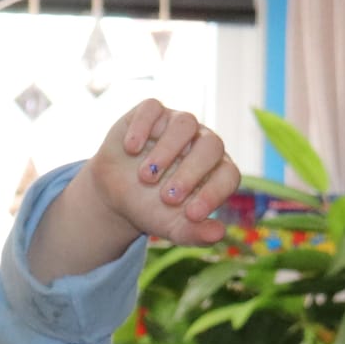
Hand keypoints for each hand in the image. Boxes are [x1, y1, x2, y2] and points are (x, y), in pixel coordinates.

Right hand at [85, 99, 239, 247]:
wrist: (116, 196)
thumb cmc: (153, 210)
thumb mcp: (173, 228)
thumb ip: (196, 233)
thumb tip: (218, 234)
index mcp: (216, 171)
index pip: (228, 175)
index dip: (214, 193)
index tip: (192, 214)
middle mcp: (202, 143)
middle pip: (211, 146)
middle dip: (191, 173)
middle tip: (168, 197)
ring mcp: (177, 125)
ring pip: (185, 123)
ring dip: (167, 150)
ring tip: (146, 177)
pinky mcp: (151, 113)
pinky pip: (153, 108)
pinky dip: (142, 127)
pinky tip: (131, 149)